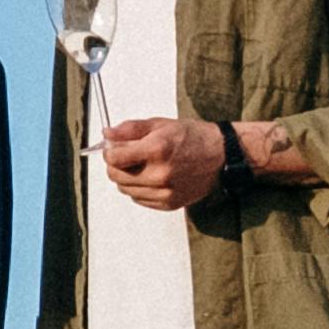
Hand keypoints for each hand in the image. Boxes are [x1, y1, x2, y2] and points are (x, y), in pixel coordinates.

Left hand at [99, 111, 231, 213]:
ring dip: (126, 178)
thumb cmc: (192, 137)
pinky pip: (140, 199)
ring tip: (140, 165)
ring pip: (126, 190)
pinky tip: (150, 176)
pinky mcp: (169, 204)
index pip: (114, 158)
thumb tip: (107, 133)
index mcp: (156, 150)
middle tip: (124, 155)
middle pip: (117, 177)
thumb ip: (130, 129)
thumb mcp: (159, 124)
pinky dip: (139, 189)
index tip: (112, 147)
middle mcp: (160, 174)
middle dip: (115, 165)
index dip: (108, 151)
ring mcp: (165, 192)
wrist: (220, 156)